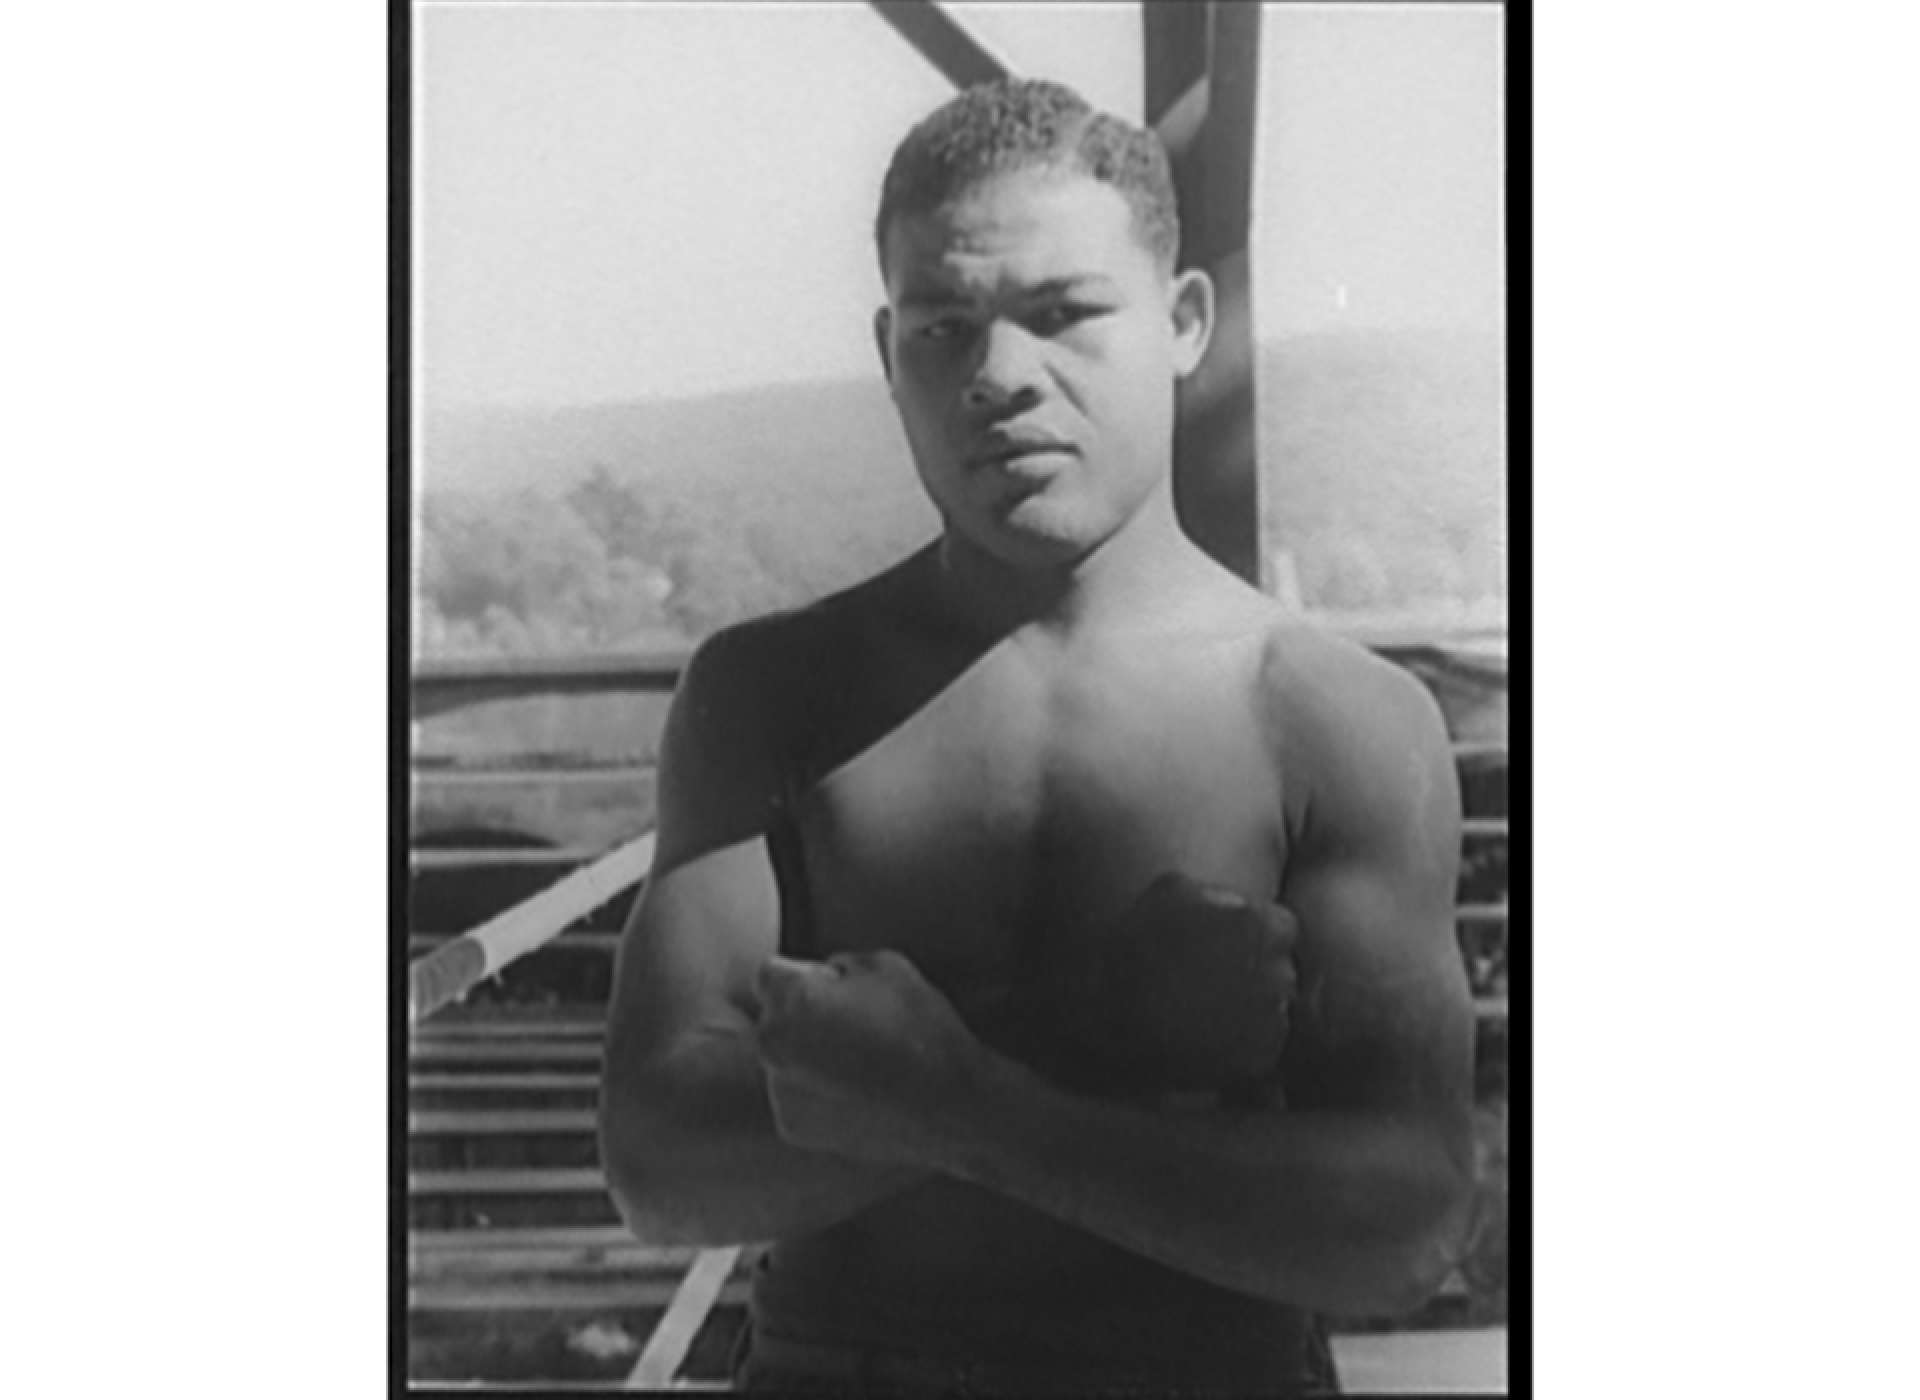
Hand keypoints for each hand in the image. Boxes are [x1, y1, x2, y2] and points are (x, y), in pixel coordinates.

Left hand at [753, 950, 981, 1162]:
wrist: (951, 1108)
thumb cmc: (922, 1031)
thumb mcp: (888, 966)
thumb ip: (841, 964)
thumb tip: (826, 977)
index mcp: (793, 1000)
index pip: (771, 972)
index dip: (804, 976)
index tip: (830, 988)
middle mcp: (772, 1044)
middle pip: (774, 1018)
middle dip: (801, 1016)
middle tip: (852, 1027)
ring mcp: (779, 1090)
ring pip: (783, 1059)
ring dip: (807, 1057)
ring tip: (859, 1066)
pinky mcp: (792, 1126)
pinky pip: (795, 1097)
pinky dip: (816, 1094)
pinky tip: (857, 1093)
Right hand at [1036, 873, 1300, 1091]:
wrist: (1112, 1013)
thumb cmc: (1136, 944)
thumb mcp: (1169, 890)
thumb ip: (1214, 890)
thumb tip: (1231, 898)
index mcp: (1257, 924)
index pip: (1284, 927)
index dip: (1258, 935)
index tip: (1233, 943)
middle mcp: (1275, 970)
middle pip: (1282, 968)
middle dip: (1257, 970)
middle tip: (1215, 977)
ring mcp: (1270, 1017)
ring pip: (1274, 1008)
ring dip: (1252, 1006)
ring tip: (1206, 1008)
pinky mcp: (1260, 1056)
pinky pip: (1262, 1045)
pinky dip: (1242, 1042)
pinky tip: (1206, 1034)